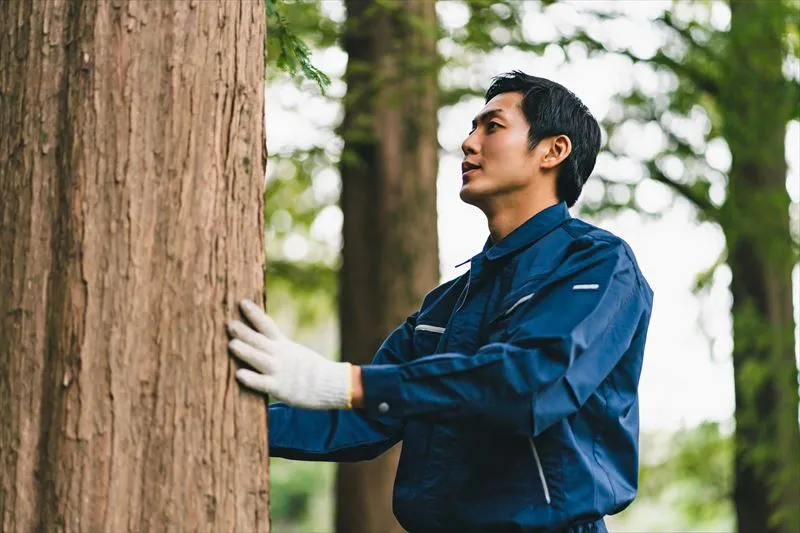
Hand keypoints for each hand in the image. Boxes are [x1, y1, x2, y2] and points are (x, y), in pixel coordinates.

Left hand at [226, 299, 352, 409]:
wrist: (330, 383)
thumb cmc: (310, 369)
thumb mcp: (295, 352)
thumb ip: (278, 346)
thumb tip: (262, 337)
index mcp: (284, 344)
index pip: (267, 325)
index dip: (254, 313)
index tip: (242, 302)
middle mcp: (280, 355)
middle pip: (260, 340)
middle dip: (244, 332)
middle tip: (229, 324)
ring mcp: (279, 370)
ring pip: (259, 359)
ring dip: (245, 351)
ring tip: (231, 344)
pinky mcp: (280, 388)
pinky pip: (263, 383)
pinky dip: (252, 379)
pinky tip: (239, 375)